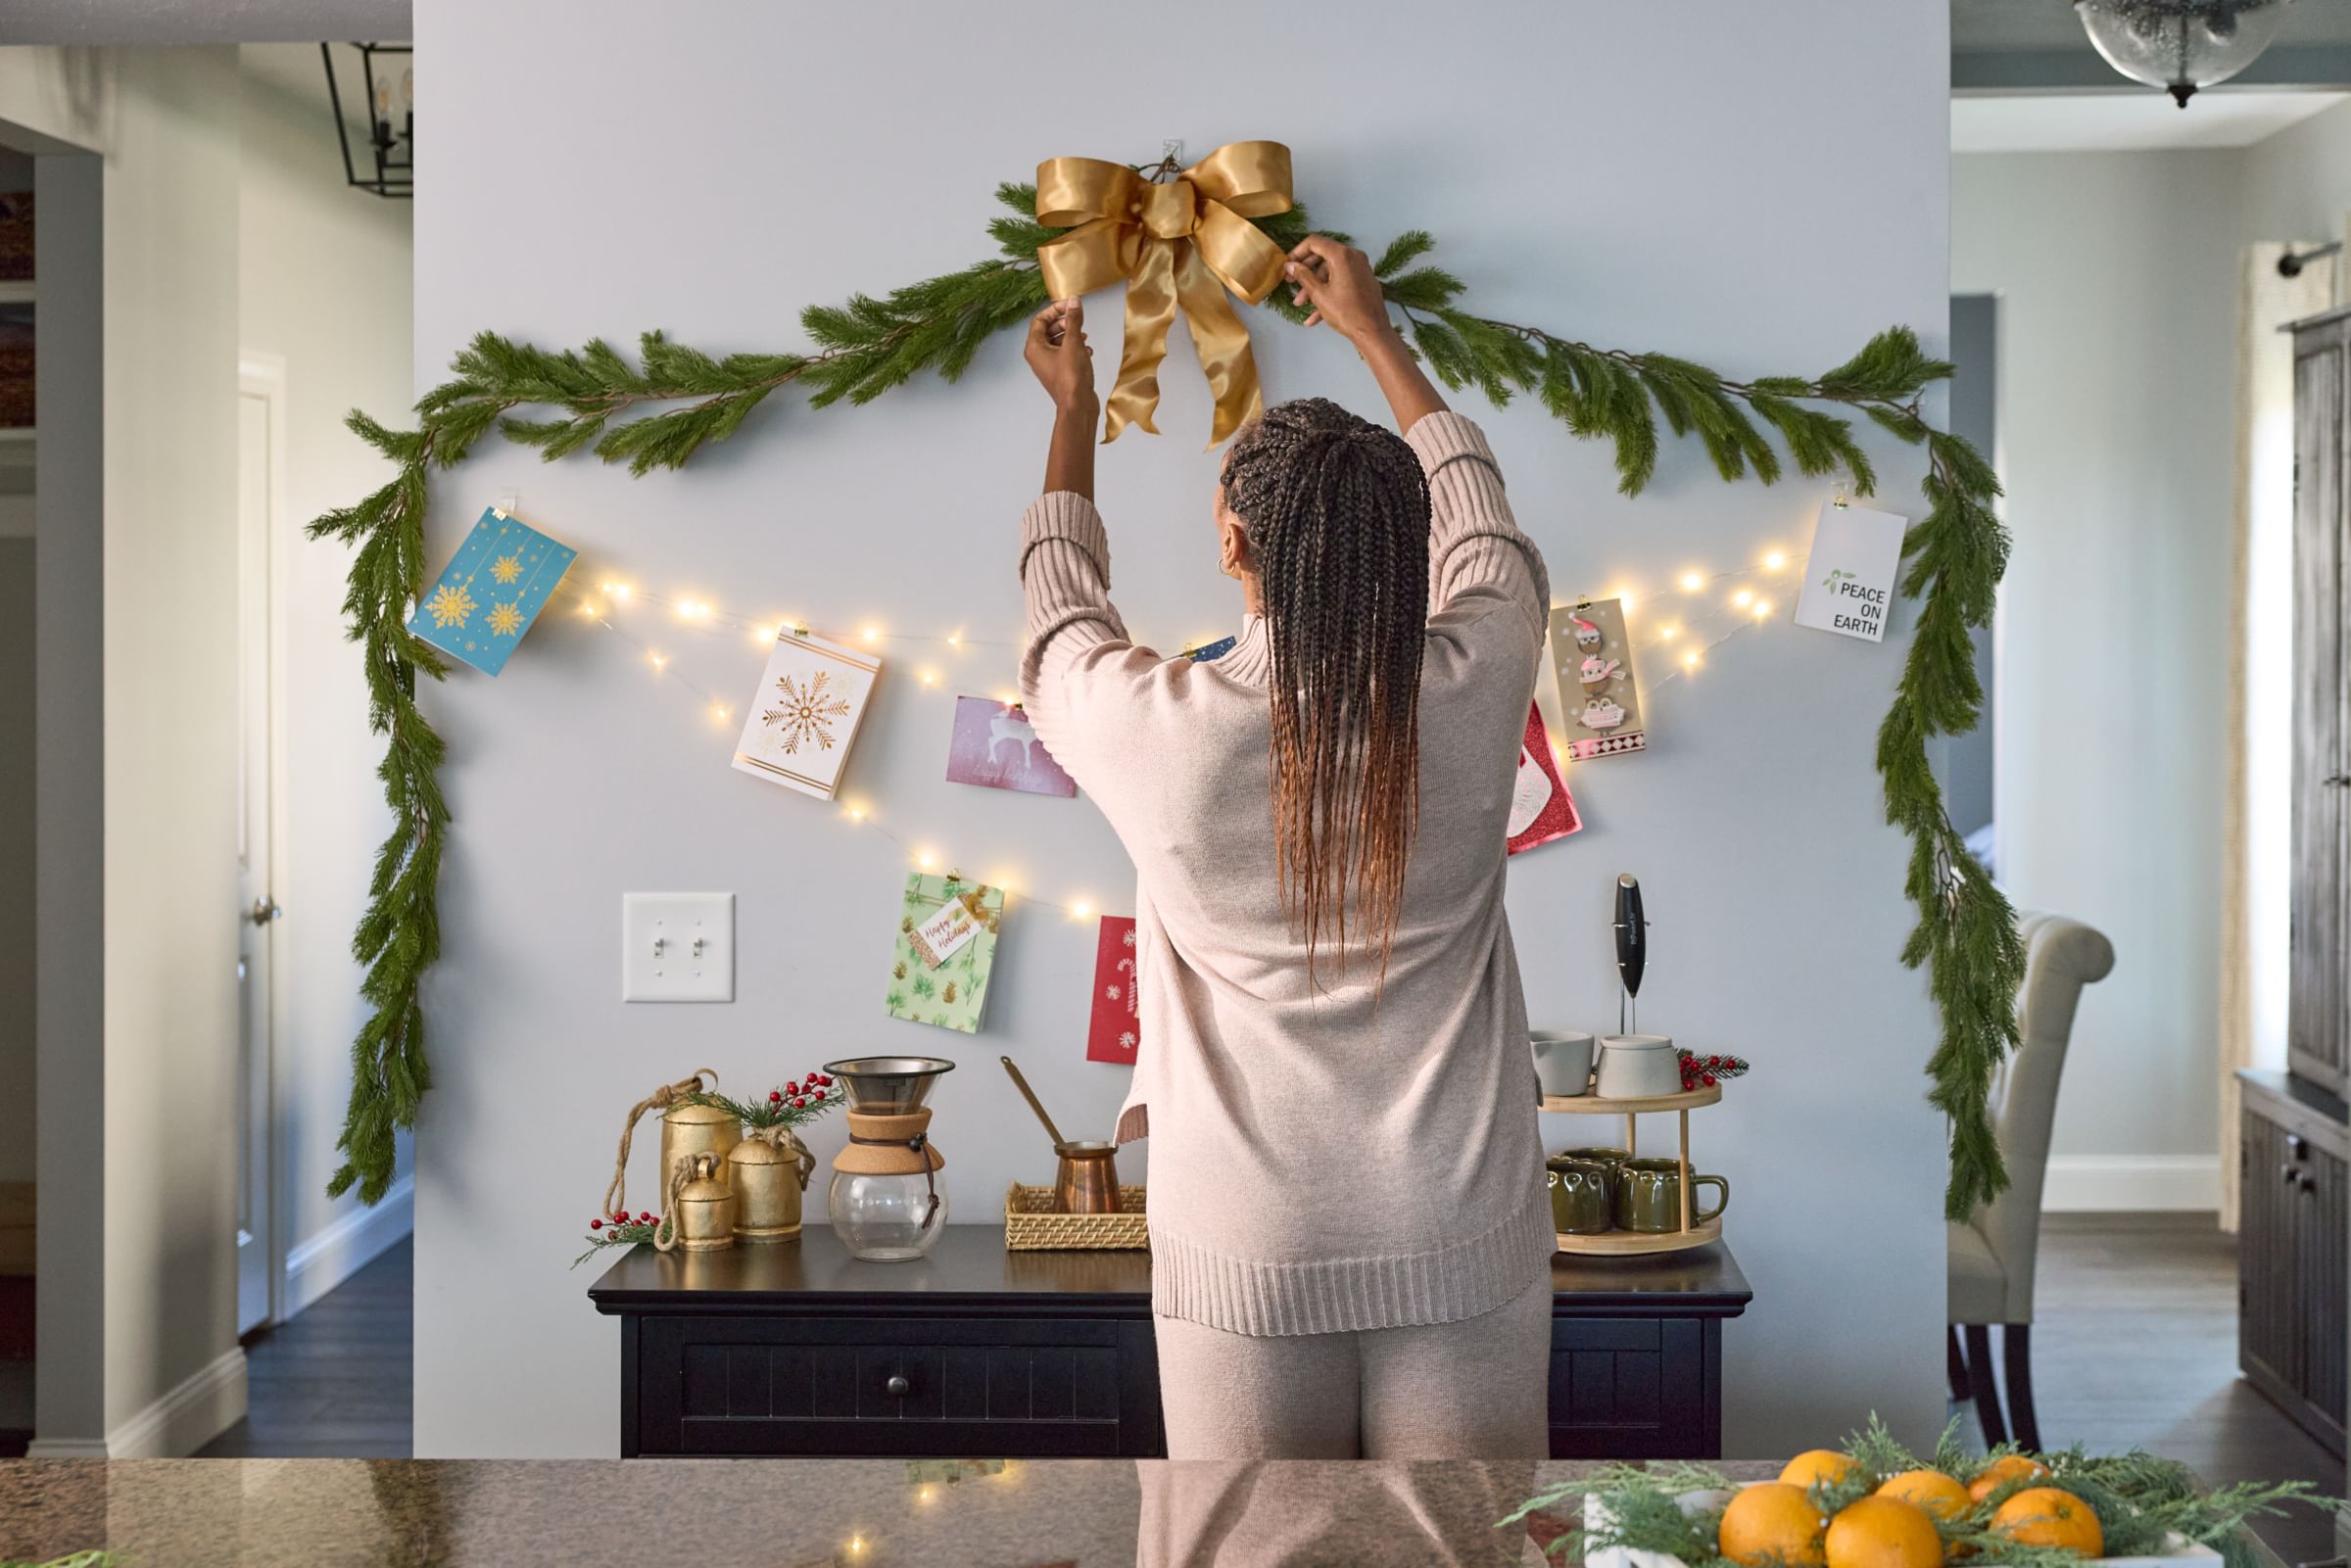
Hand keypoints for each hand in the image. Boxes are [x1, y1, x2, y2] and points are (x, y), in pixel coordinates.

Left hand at [1024, 298, 1097, 413]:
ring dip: (1071, 335)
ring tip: (1083, 335)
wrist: (1078, 406)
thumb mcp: (1073, 343)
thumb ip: (1073, 320)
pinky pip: (1064, 354)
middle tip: (1077, 319)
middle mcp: (1038, 356)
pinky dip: (1075, 348)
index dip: (1055, 309)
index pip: (1040, 319)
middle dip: (1064, 322)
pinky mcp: (1059, 373)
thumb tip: (1074, 303)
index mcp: (1034, 348)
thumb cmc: (1071, 379)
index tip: (1070, 305)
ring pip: (1057, 342)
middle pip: (1047, 329)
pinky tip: (1087, 350)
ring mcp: (1048, 365)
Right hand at [1284, 236, 1392, 344]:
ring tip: (1300, 304)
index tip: (1287, 265)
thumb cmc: (1346, 313)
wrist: (1373, 332)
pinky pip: (1341, 281)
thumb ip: (1303, 276)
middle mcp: (1353, 256)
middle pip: (1322, 256)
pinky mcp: (1364, 280)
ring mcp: (1360, 268)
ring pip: (1331, 271)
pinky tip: (1314, 315)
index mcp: (1342, 255)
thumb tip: (1290, 265)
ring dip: (1314, 286)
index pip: (1314, 242)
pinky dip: (1328, 292)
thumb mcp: (1319, 294)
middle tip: (1290, 282)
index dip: (1297, 252)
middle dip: (1304, 271)